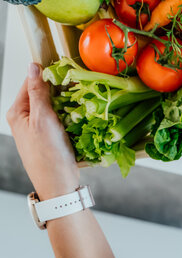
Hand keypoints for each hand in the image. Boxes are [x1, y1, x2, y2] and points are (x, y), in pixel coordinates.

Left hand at [7, 63, 78, 200]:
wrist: (59, 184)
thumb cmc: (48, 155)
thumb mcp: (42, 119)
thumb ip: (38, 93)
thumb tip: (33, 67)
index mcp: (18, 112)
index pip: (31, 83)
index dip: (48, 75)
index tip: (67, 71)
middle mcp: (26, 119)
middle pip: (44, 94)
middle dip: (61, 91)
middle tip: (79, 88)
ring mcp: (40, 129)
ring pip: (55, 107)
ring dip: (69, 104)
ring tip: (82, 102)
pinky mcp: (53, 137)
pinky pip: (62, 120)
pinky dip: (72, 116)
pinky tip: (81, 116)